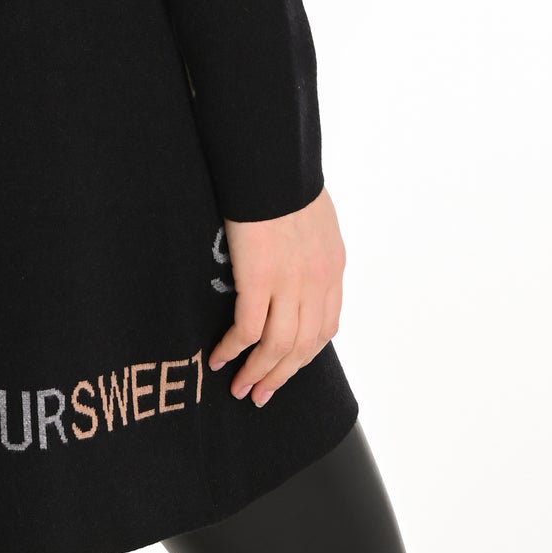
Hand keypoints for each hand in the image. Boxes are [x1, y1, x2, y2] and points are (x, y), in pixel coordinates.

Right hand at [208, 184, 344, 405]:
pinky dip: (233, 349)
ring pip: (279, 346)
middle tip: (260, 394)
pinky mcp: (259, 277)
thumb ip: (309, 245)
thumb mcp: (312, 216)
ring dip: (259, 373)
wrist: (272, 158)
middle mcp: (318, 281)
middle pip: (304, 346)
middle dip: (281, 375)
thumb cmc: (283, 176)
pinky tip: (219, 359)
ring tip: (240, 388)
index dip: (305, 354)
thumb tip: (291, 260)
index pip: (326, 327)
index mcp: (333, 266)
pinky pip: (248, 329)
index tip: (286, 368)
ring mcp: (291, 282)